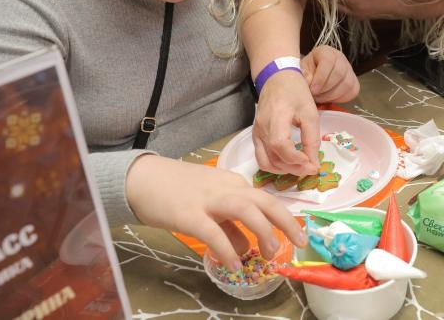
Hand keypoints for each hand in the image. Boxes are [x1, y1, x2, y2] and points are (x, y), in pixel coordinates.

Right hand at [125, 155, 306, 267]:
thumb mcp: (210, 203)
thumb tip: (249, 247)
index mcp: (233, 184)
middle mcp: (226, 188)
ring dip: (263, 230)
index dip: (284, 218)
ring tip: (271, 253)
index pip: (266, 199)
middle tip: (301, 241)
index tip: (296, 234)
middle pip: (264, 201)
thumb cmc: (177, 191)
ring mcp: (208, 200)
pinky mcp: (189, 214)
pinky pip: (214, 232)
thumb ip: (230, 225)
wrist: (142, 179)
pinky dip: (227, 248)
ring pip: (245, 209)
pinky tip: (234, 264)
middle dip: (286, 221)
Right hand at [252, 70, 320, 174]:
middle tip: (311, 168)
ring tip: (301, 167)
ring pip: (265, 162)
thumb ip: (312, 139)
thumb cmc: (296, 93)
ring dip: (284, 170)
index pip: (280, 145)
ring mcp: (256, 133)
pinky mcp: (256, 136)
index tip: (311, 162)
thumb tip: (314, 163)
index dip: (295, 158)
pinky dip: (275, 165)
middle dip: (294, 168)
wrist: (277, 79)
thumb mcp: (310, 113)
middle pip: (273, 157)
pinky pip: (262, 158)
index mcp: (276, 117)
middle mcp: (262, 128)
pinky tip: (289, 163)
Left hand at [301, 45, 358, 103]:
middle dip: (326, 88)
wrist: (313, 75)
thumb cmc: (307, 71)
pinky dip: (340, 98)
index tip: (312, 89)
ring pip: (347, 84)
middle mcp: (341, 58)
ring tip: (320, 98)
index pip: (328, 61)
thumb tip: (309, 82)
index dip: (320, 77)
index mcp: (326, 52)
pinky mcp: (354, 82)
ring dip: (332, 95)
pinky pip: (352, 92)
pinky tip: (329, 98)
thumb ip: (304, 75)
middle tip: (315, 95)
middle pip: (340, 73)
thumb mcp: (301, 70)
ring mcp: (349, 70)